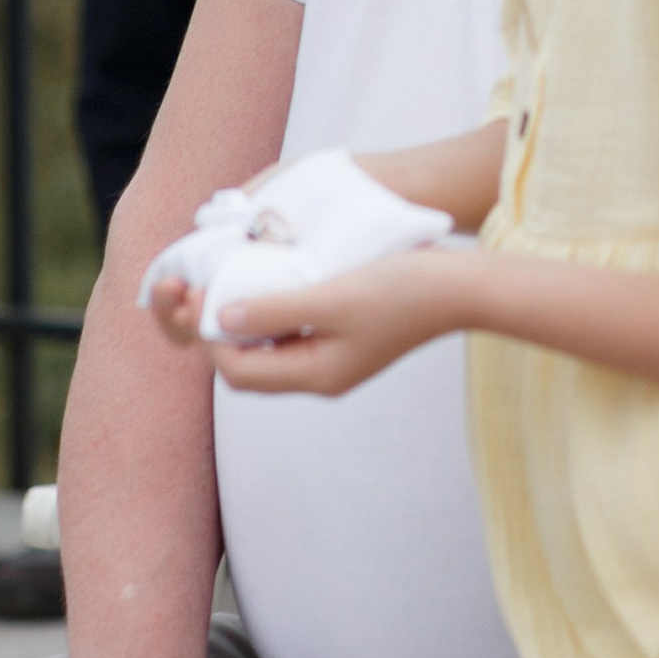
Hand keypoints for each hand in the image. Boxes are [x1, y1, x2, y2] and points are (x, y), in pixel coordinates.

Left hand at [151, 248, 470, 396]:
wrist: (462, 287)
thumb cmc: (402, 288)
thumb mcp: (333, 295)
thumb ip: (275, 309)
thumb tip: (221, 318)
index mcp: (316, 375)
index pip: (240, 371)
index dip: (211, 337)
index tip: (196, 294)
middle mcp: (321, 376)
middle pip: (250, 366)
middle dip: (219, 334)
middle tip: (201, 291)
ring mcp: (335, 360)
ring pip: (270, 350)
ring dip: (243, 322)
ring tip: (227, 283)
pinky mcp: (348, 340)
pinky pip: (293, 335)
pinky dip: (272, 314)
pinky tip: (271, 281)